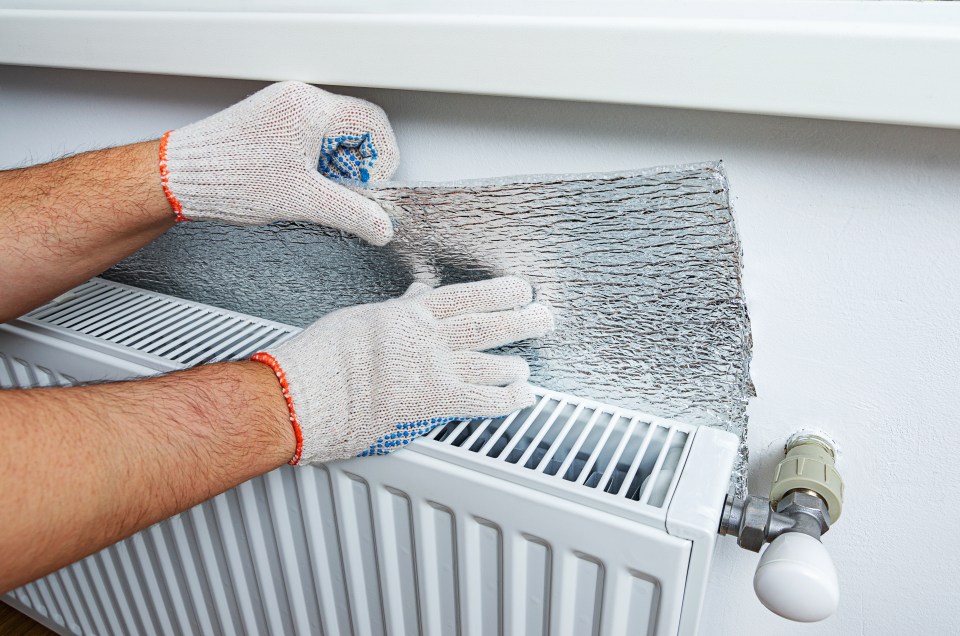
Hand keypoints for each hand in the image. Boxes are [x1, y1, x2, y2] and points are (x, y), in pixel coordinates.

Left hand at [160, 81, 398, 244]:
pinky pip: (311, 138)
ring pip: (333, 135)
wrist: (182, 177)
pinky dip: (316, 163)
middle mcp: (298, 101)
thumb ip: (351, 213)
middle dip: (358, 165)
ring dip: (337, 166)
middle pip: (355, 129)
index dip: (381, 159)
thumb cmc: (229, 177)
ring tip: (319, 191)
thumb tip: (380, 225)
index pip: (372, 124)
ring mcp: (284, 109)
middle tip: (348, 192)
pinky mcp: (272, 123)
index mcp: (310, 108)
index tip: (373, 185)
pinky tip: (301, 185)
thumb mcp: (303, 200)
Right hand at [251, 277, 554, 464]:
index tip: (519, 289)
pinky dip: (509, 399)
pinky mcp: (434, 402)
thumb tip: (415, 294)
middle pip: (489, 324)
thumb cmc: (321, 357)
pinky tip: (524, 397)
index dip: (499, 292)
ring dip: (515, 365)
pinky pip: (483, 401)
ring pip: (491, 362)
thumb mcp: (360, 318)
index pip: (466, 296)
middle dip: (523, 320)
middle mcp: (429, 337)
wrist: (306, 391)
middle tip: (545, 316)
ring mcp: (435, 369)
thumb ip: (395, 308)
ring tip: (526, 367)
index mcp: (410, 314)